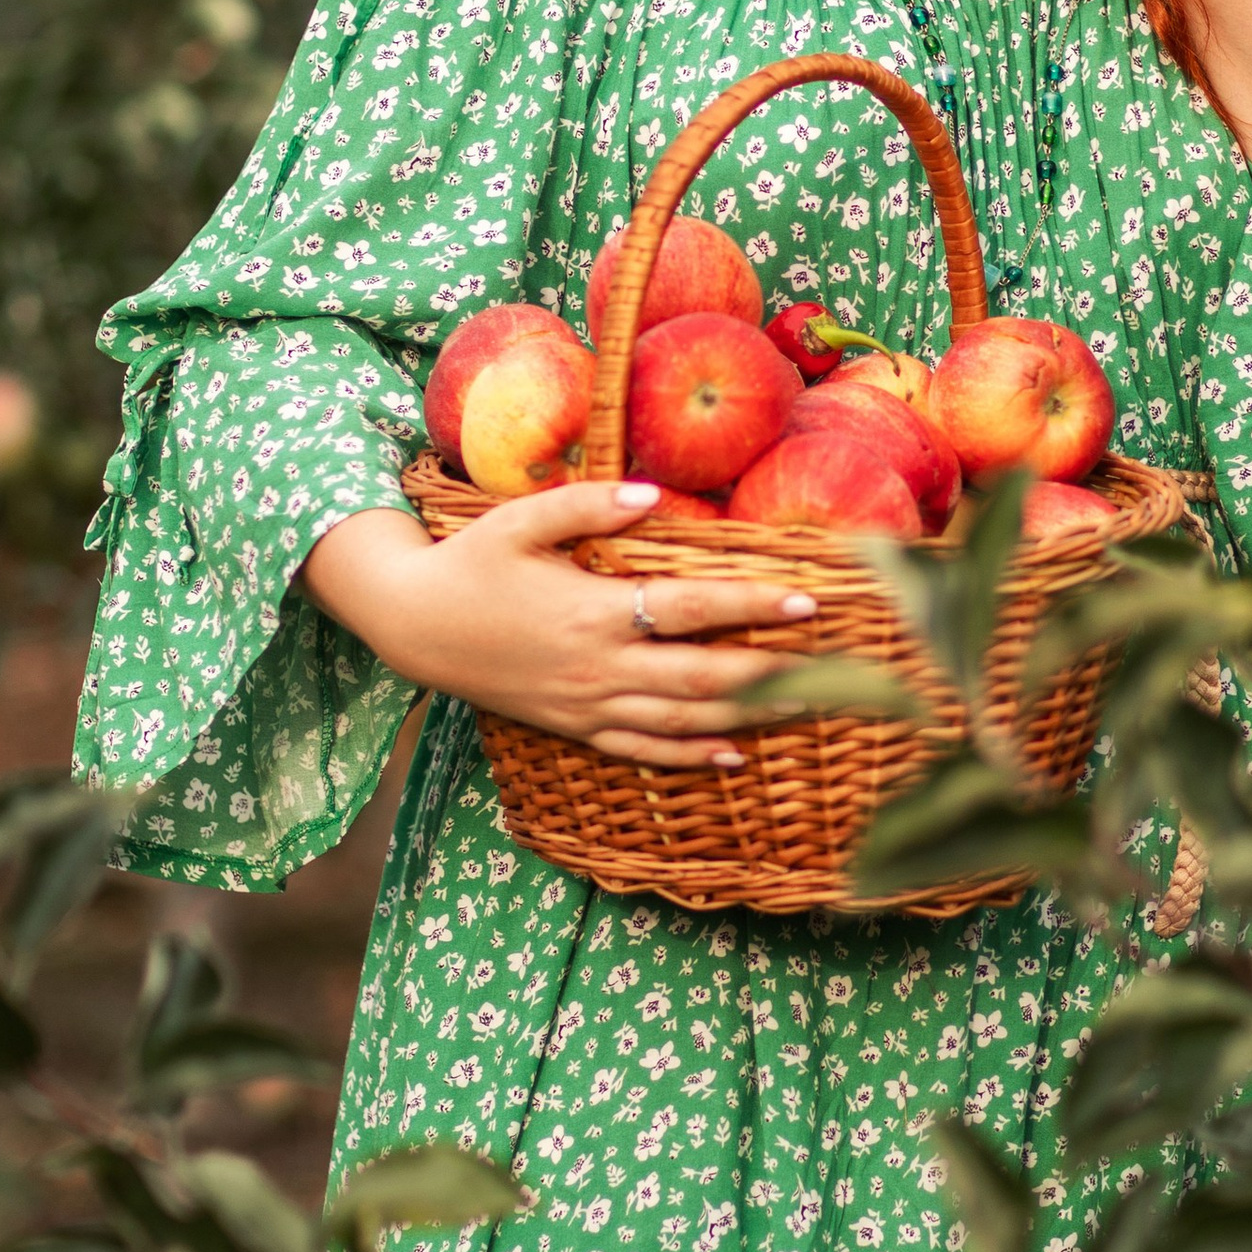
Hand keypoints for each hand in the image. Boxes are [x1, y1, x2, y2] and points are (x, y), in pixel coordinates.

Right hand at [302, 487, 816, 769]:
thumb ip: (588, 505)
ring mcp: (588, 705)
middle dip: (773, 674)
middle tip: (836, 669)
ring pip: (683, 722)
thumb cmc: (472, 563)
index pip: (691, 611)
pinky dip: (693, 757)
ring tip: (807, 707)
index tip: (807, 601)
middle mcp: (598, 667)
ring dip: (749, 718)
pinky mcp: (575, 728)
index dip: (751, 607)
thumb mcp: (521, 520)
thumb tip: (652, 494)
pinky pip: (643, 752)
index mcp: (592, 612)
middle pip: (704, 679)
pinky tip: (736, 756)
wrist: (415, 627)